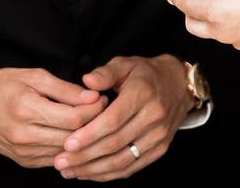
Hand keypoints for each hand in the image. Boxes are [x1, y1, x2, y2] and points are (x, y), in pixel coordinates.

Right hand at [0, 68, 107, 168]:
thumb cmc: (1, 86)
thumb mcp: (33, 76)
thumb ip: (65, 89)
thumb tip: (92, 96)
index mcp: (27, 109)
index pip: (74, 118)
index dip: (94, 108)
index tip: (101, 97)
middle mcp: (25, 135)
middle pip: (74, 136)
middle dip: (94, 122)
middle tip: (102, 108)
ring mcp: (24, 152)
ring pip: (67, 151)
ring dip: (84, 137)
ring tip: (91, 120)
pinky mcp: (25, 161)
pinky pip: (56, 158)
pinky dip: (68, 147)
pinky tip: (75, 134)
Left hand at [54, 55, 192, 181]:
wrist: (179, 85)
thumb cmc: (146, 74)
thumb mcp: (126, 64)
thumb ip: (105, 73)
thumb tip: (86, 81)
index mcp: (143, 94)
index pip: (114, 120)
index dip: (90, 134)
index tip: (68, 143)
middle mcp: (154, 117)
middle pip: (115, 143)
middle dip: (85, 156)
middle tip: (60, 161)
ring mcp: (159, 136)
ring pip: (123, 160)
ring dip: (94, 170)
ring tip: (69, 171)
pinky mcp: (160, 149)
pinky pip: (132, 167)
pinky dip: (109, 174)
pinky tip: (89, 174)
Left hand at [169, 0, 239, 50]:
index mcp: (217, 13)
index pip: (188, 6)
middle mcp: (222, 31)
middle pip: (193, 25)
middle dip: (188, 11)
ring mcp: (234, 41)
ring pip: (209, 32)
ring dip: (206, 18)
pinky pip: (227, 35)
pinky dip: (223, 24)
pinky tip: (236, 9)